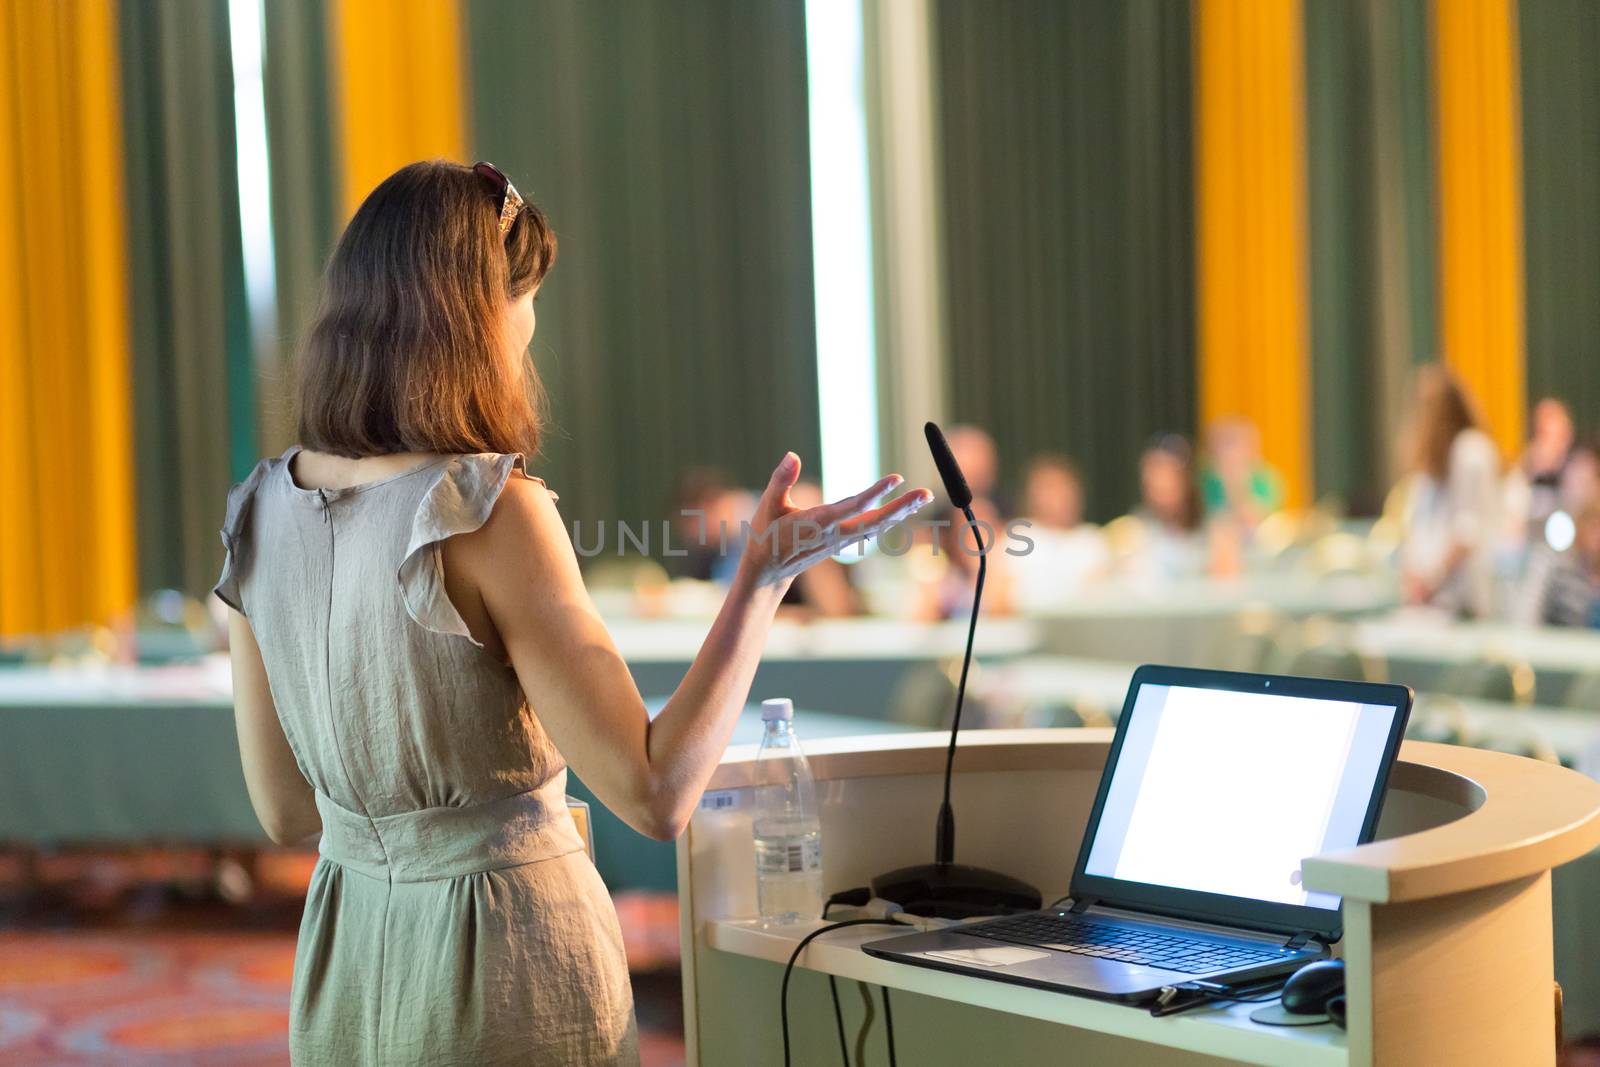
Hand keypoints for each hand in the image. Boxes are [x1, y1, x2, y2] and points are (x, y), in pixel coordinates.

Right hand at [739, 453, 932, 587]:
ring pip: (877, 527)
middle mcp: (834, 534)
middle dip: (901, 508)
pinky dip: (891, 520)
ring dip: (902, 513)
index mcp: (815, 523)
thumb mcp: (768, 504)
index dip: (874, 494)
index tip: (896, 479)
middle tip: (926, 493)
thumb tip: (792, 455)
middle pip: (874, 522)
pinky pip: (872, 530)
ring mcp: (841, 541)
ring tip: (924, 496)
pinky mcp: (843, 542)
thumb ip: (781, 480)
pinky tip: (905, 510)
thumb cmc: (766, 532)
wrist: (769, 569)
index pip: (851, 507)